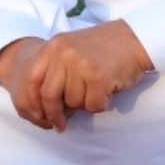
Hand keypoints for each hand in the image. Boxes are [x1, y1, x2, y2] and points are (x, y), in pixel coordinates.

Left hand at [0, 23, 152, 132]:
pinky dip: (102, 103)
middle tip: (62, 125)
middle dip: (55, 115)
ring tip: (96, 87)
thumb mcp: (71, 50)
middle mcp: (64, 54)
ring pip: (73, 103)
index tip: (40, 116)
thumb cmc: (103, 48)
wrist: (134, 38)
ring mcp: (81, 65)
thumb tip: (44, 108)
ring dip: (85, 103)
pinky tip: (108, 89)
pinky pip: (93, 105)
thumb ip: (55, 72)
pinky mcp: (99, 77)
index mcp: (53, 47)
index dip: (33, 102)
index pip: (31, 80)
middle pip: (49, 96)